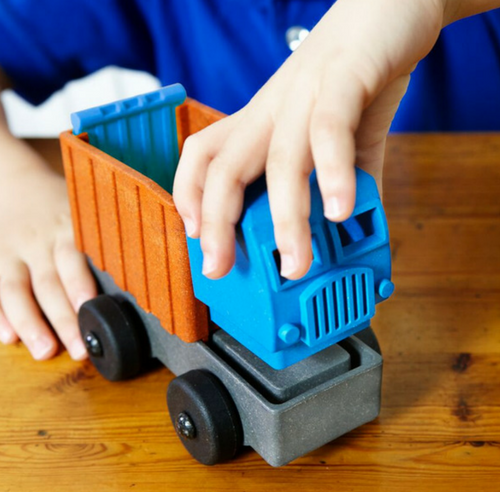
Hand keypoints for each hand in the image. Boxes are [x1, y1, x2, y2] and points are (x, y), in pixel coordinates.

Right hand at [0, 132, 96, 359]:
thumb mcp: (86, 209)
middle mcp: (39, 241)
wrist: (14, 182)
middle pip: (50, 283)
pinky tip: (8, 338)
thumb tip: (151, 263)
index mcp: (67, 227)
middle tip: (80, 348)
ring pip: (17, 290)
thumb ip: (108, 234)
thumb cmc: (61, 204)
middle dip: (64, 318)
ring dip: (31, 323)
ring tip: (45, 352)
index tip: (91, 306)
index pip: (75, 257)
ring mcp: (13, 253)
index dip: (81, 283)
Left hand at [174, 0, 446, 279]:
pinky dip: (333, 172)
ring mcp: (305, 92)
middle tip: (219, 268)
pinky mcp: (345, 77)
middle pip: (224, 166)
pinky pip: (330, 130)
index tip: (197, 239)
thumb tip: (352, 223)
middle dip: (216, 222)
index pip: (206, 156)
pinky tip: (339, 211)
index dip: (190, 195)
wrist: (391, 5)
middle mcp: (273, 109)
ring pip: (279, 160)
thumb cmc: (356, 73)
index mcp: (264, 121)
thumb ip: (342, 180)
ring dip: (286, 219)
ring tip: (296, 263)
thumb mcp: (341, 135)